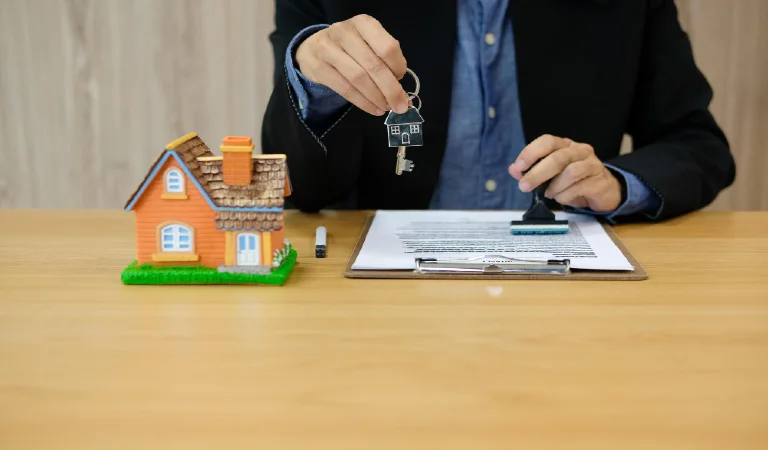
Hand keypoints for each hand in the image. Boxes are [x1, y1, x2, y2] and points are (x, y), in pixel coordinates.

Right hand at [295, 14, 409, 116]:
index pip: (387, 47)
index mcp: (363, 23)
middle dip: (391, 90)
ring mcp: (328, 49)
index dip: (398, 67)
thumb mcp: (367, 43)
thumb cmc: (348, 47)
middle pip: (374, 65)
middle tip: (400, 106)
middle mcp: (345, 32)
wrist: (312, 48)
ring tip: (386, 108)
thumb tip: (404, 94)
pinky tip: (373, 109)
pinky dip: (363, 103)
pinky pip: (345, 89)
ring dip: (376, 98)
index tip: (401, 78)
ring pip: (359, 79)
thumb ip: (384, 61)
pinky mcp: (319, 67)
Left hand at [508, 135, 622, 211]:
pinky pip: (579, 187)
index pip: (547, 141)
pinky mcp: (599, 180)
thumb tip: (513, 170)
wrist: (603, 191)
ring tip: (549, 194)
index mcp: (565, 145)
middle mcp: (579, 150)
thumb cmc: (574, 181)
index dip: (531, 152)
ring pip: (570, 172)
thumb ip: (532, 170)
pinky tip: (561, 198)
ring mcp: (592, 164)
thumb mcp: (551, 176)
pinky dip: (565, 195)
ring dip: (554, 186)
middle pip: (557, 158)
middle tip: (524, 186)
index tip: (519, 167)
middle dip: (537, 173)